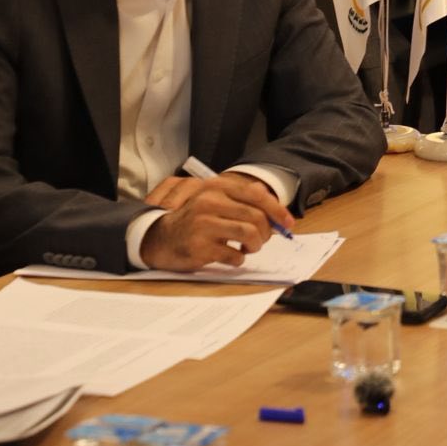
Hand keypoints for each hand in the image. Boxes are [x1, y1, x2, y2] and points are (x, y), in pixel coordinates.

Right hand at [139, 173, 291, 270]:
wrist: (158, 238)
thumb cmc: (192, 221)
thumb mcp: (213, 201)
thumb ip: (240, 199)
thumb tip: (271, 203)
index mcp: (216, 187)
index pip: (256, 195)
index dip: (277, 210)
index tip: (288, 223)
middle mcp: (209, 202)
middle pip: (256, 217)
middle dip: (266, 232)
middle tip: (262, 241)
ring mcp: (203, 224)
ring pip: (249, 235)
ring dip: (255, 246)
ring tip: (248, 248)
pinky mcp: (199, 247)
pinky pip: (234, 255)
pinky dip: (239, 258)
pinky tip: (232, 256)